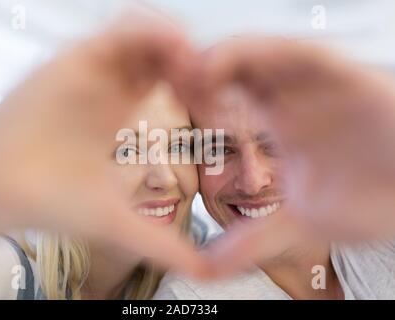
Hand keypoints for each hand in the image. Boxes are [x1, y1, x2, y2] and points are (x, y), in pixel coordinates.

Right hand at [0, 12, 207, 277]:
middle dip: (196, 58)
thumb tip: (207, 275)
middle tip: (214, 85)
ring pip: (145, 31)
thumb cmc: (57, 205)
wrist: (1, 194)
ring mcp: (95, 68)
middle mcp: (111, 84)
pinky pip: (121, 29)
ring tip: (196, 72)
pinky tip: (175, 55)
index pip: (171, 77)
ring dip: (178, 42)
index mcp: (124, 109)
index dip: (202, 85)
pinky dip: (153, 32)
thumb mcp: (122, 222)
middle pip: (164, 50)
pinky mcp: (76, 57)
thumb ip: (163, 244)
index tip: (220, 107)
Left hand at [183, 37, 394, 274]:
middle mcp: (294, 95)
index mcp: (279, 119)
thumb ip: (251, 240)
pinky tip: (227, 64)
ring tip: (189, 71)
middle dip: (201, 67)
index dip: (195, 92)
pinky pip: (298, 52)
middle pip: (237, 64)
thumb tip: (207, 269)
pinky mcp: (344, 75)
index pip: (229, 93)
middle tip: (166, 78)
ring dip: (222, 55)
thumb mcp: (298, 222)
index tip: (166, 102)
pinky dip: (261, 53)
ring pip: (261, 50)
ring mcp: (316, 83)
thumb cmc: (370, 201)